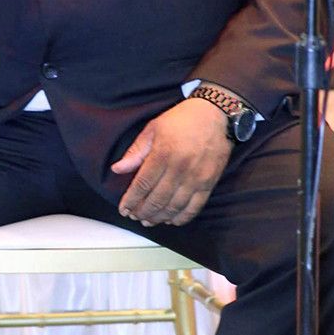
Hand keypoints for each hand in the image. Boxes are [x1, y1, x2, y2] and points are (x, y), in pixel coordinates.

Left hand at [110, 98, 231, 226]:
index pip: (142, 184)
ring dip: (159, 218)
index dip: (131, 200)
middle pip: (157, 199)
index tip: (124, 209)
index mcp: (163, 153)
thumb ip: (136, 151)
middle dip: (142, 212)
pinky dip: (182, 217)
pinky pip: (195, 207)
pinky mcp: (209, 182)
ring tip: (149, 220)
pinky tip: (172, 220)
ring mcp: (196, 177)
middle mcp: (179, 168)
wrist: (216, 113)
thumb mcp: (154, 128)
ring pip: (174, 207)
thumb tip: (117, 169)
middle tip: (134, 216)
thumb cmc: (182, 119)